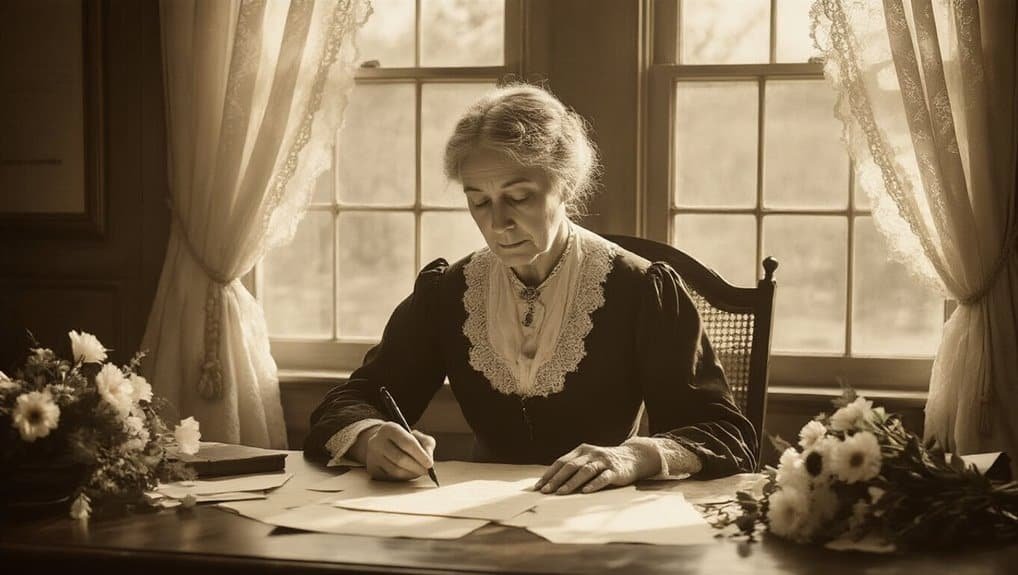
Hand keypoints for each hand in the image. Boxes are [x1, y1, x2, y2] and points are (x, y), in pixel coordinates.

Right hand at [359, 422, 436, 480]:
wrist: (383, 444)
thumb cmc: (404, 440)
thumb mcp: (417, 436)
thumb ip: (427, 444)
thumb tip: (429, 460)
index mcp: (389, 428)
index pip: (407, 443)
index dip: (420, 455)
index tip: (430, 464)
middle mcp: (377, 441)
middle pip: (400, 458)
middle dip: (417, 467)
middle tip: (427, 471)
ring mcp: (372, 456)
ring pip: (395, 470)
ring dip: (411, 474)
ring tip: (419, 472)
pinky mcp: (372, 469)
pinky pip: (390, 477)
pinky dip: (403, 478)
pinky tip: (409, 473)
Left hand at [533, 442, 659, 494]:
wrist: (633, 457)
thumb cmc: (604, 462)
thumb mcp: (588, 460)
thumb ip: (573, 468)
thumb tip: (551, 483)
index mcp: (581, 450)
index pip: (561, 462)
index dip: (549, 474)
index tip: (538, 486)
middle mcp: (591, 453)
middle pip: (570, 466)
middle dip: (556, 479)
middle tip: (545, 491)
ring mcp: (603, 461)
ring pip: (585, 471)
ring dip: (571, 483)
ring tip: (561, 493)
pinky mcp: (615, 471)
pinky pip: (603, 477)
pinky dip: (593, 484)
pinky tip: (585, 491)